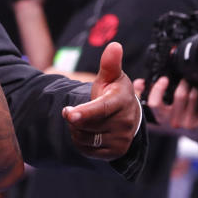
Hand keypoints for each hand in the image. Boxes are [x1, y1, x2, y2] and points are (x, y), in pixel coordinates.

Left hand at [62, 42, 139, 158]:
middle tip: (80, 110)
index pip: (101, 108)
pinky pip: (86, 149)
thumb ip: (109, 63)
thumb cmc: (114, 93)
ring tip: (86, 120)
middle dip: (76, 117)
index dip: (85, 112)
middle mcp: (125, 122)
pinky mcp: (115, 152)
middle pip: (85, 124)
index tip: (69, 113)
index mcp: (122, 101)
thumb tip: (114, 46)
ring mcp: (121, 139)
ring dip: (77, 129)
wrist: (128, 115)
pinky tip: (89, 131)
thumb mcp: (112, 77)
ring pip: (83, 138)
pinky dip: (81, 141)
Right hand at [135, 76, 197, 130]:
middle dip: (183, 83)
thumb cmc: (176, 120)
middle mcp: (174, 123)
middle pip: (180, 95)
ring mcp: (189, 123)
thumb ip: (144, 96)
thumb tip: (140, 83)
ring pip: (193, 95)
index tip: (163, 79)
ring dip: (195, 88)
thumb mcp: (158, 112)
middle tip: (184, 80)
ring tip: (193, 87)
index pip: (154, 103)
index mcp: (160, 119)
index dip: (158, 89)